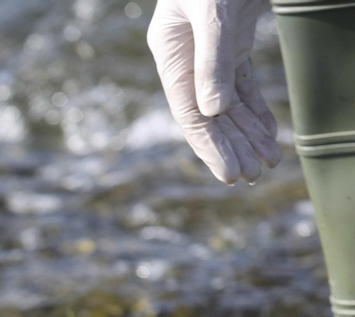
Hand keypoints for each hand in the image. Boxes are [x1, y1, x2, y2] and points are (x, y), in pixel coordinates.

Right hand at [148, 0, 279, 184]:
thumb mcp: (214, 13)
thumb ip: (212, 60)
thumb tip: (212, 111)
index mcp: (172, 53)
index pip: (189, 112)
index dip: (209, 146)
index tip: (229, 172)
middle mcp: (188, 58)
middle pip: (208, 115)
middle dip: (231, 146)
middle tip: (251, 177)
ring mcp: (210, 52)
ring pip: (228, 104)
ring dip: (246, 134)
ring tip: (265, 164)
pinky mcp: (232, 43)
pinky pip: (242, 86)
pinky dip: (254, 110)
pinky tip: (267, 134)